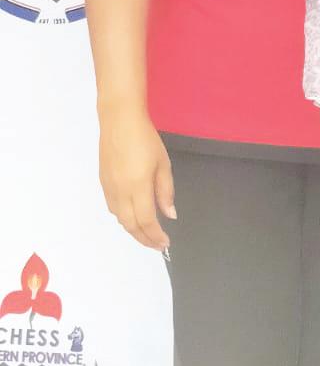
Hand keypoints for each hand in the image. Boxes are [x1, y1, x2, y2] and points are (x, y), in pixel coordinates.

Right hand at [99, 106, 175, 250]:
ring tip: (147, 234)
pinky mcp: (103, 182)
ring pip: (120, 218)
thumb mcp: (163, 164)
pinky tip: (133, 216)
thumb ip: (165, 192)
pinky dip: (124, 217)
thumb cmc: (145, 139)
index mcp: (137, 187)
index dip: (155, 236)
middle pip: (130, 224)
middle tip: (157, 245)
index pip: (146, 221)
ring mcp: (109, 188)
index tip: (165, 243)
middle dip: (144, 238)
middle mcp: (120, 191)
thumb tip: (169, 215)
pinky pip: (113, 207)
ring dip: (133, 230)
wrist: (119, 120)